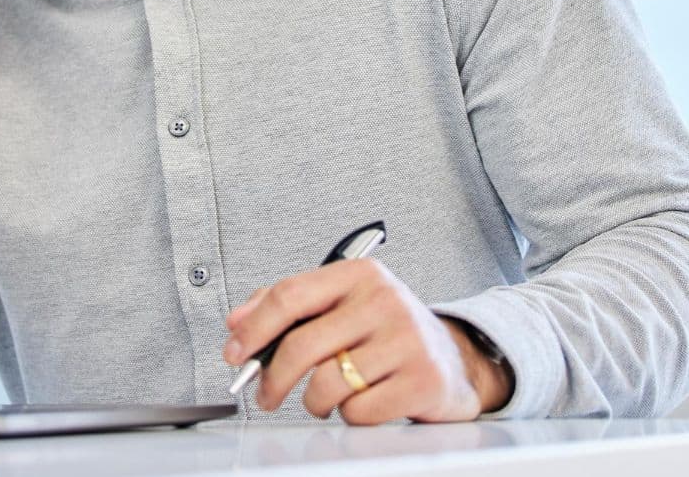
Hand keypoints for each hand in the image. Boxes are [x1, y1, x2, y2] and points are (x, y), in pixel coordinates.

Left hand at [221, 258, 512, 422]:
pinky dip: (351, 414)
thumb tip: (237, 322)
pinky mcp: (422, 380)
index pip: (290, 296)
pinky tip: (364, 401)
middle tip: (265, 394)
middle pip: (301, 345)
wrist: (454, 359)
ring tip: (326, 396)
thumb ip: (289, 306)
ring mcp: (407, 339)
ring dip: (315, 401)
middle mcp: (384, 300)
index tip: (234, 353)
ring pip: (326, 384)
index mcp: (359, 275)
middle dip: (272, 378)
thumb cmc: (386, 332)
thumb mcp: (342, 305)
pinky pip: (357, 411)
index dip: (253, 329)